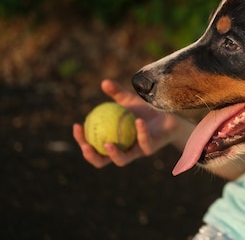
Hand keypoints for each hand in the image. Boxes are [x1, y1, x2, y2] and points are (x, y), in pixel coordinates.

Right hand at [72, 79, 188, 167]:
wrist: (168, 117)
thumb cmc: (145, 111)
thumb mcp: (129, 101)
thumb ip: (117, 94)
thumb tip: (104, 82)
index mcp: (113, 142)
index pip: (93, 146)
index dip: (82, 140)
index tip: (76, 126)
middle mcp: (123, 151)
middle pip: (102, 161)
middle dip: (91, 156)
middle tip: (86, 144)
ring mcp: (137, 152)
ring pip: (123, 160)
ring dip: (114, 154)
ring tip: (107, 143)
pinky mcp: (151, 149)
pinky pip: (145, 142)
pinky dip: (141, 132)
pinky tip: (138, 122)